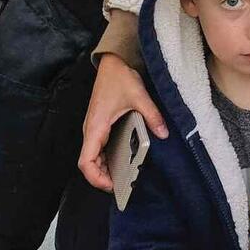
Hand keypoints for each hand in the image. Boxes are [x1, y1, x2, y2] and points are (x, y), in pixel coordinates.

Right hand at [79, 54, 167, 190]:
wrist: (111, 63)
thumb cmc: (119, 77)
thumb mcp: (139, 96)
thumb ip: (152, 116)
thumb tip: (164, 133)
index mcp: (96, 126)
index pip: (86, 160)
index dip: (95, 177)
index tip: (111, 185)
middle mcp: (91, 130)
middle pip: (88, 163)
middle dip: (101, 177)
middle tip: (121, 185)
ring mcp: (94, 128)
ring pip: (92, 157)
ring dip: (103, 169)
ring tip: (121, 177)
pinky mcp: (99, 125)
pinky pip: (97, 148)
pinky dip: (105, 159)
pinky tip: (119, 162)